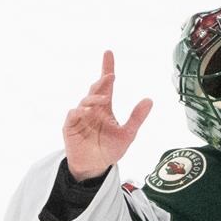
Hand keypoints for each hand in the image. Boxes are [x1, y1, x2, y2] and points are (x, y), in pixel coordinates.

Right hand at [62, 50, 152, 180]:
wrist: (95, 167)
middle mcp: (92, 109)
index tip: (109, 53)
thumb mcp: (128, 134)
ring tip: (104, 98)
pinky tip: (88, 112)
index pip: (106, 85)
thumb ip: (137, 117)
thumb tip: (149, 100)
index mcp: (105, 108)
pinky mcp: (70, 126)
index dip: (106, 68)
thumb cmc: (109, 150)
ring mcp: (80, 116)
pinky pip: (73, 115)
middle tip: (111, 75)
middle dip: (102, 81)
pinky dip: (80, 112)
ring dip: (94, 98)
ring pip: (85, 101)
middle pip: (96, 89)